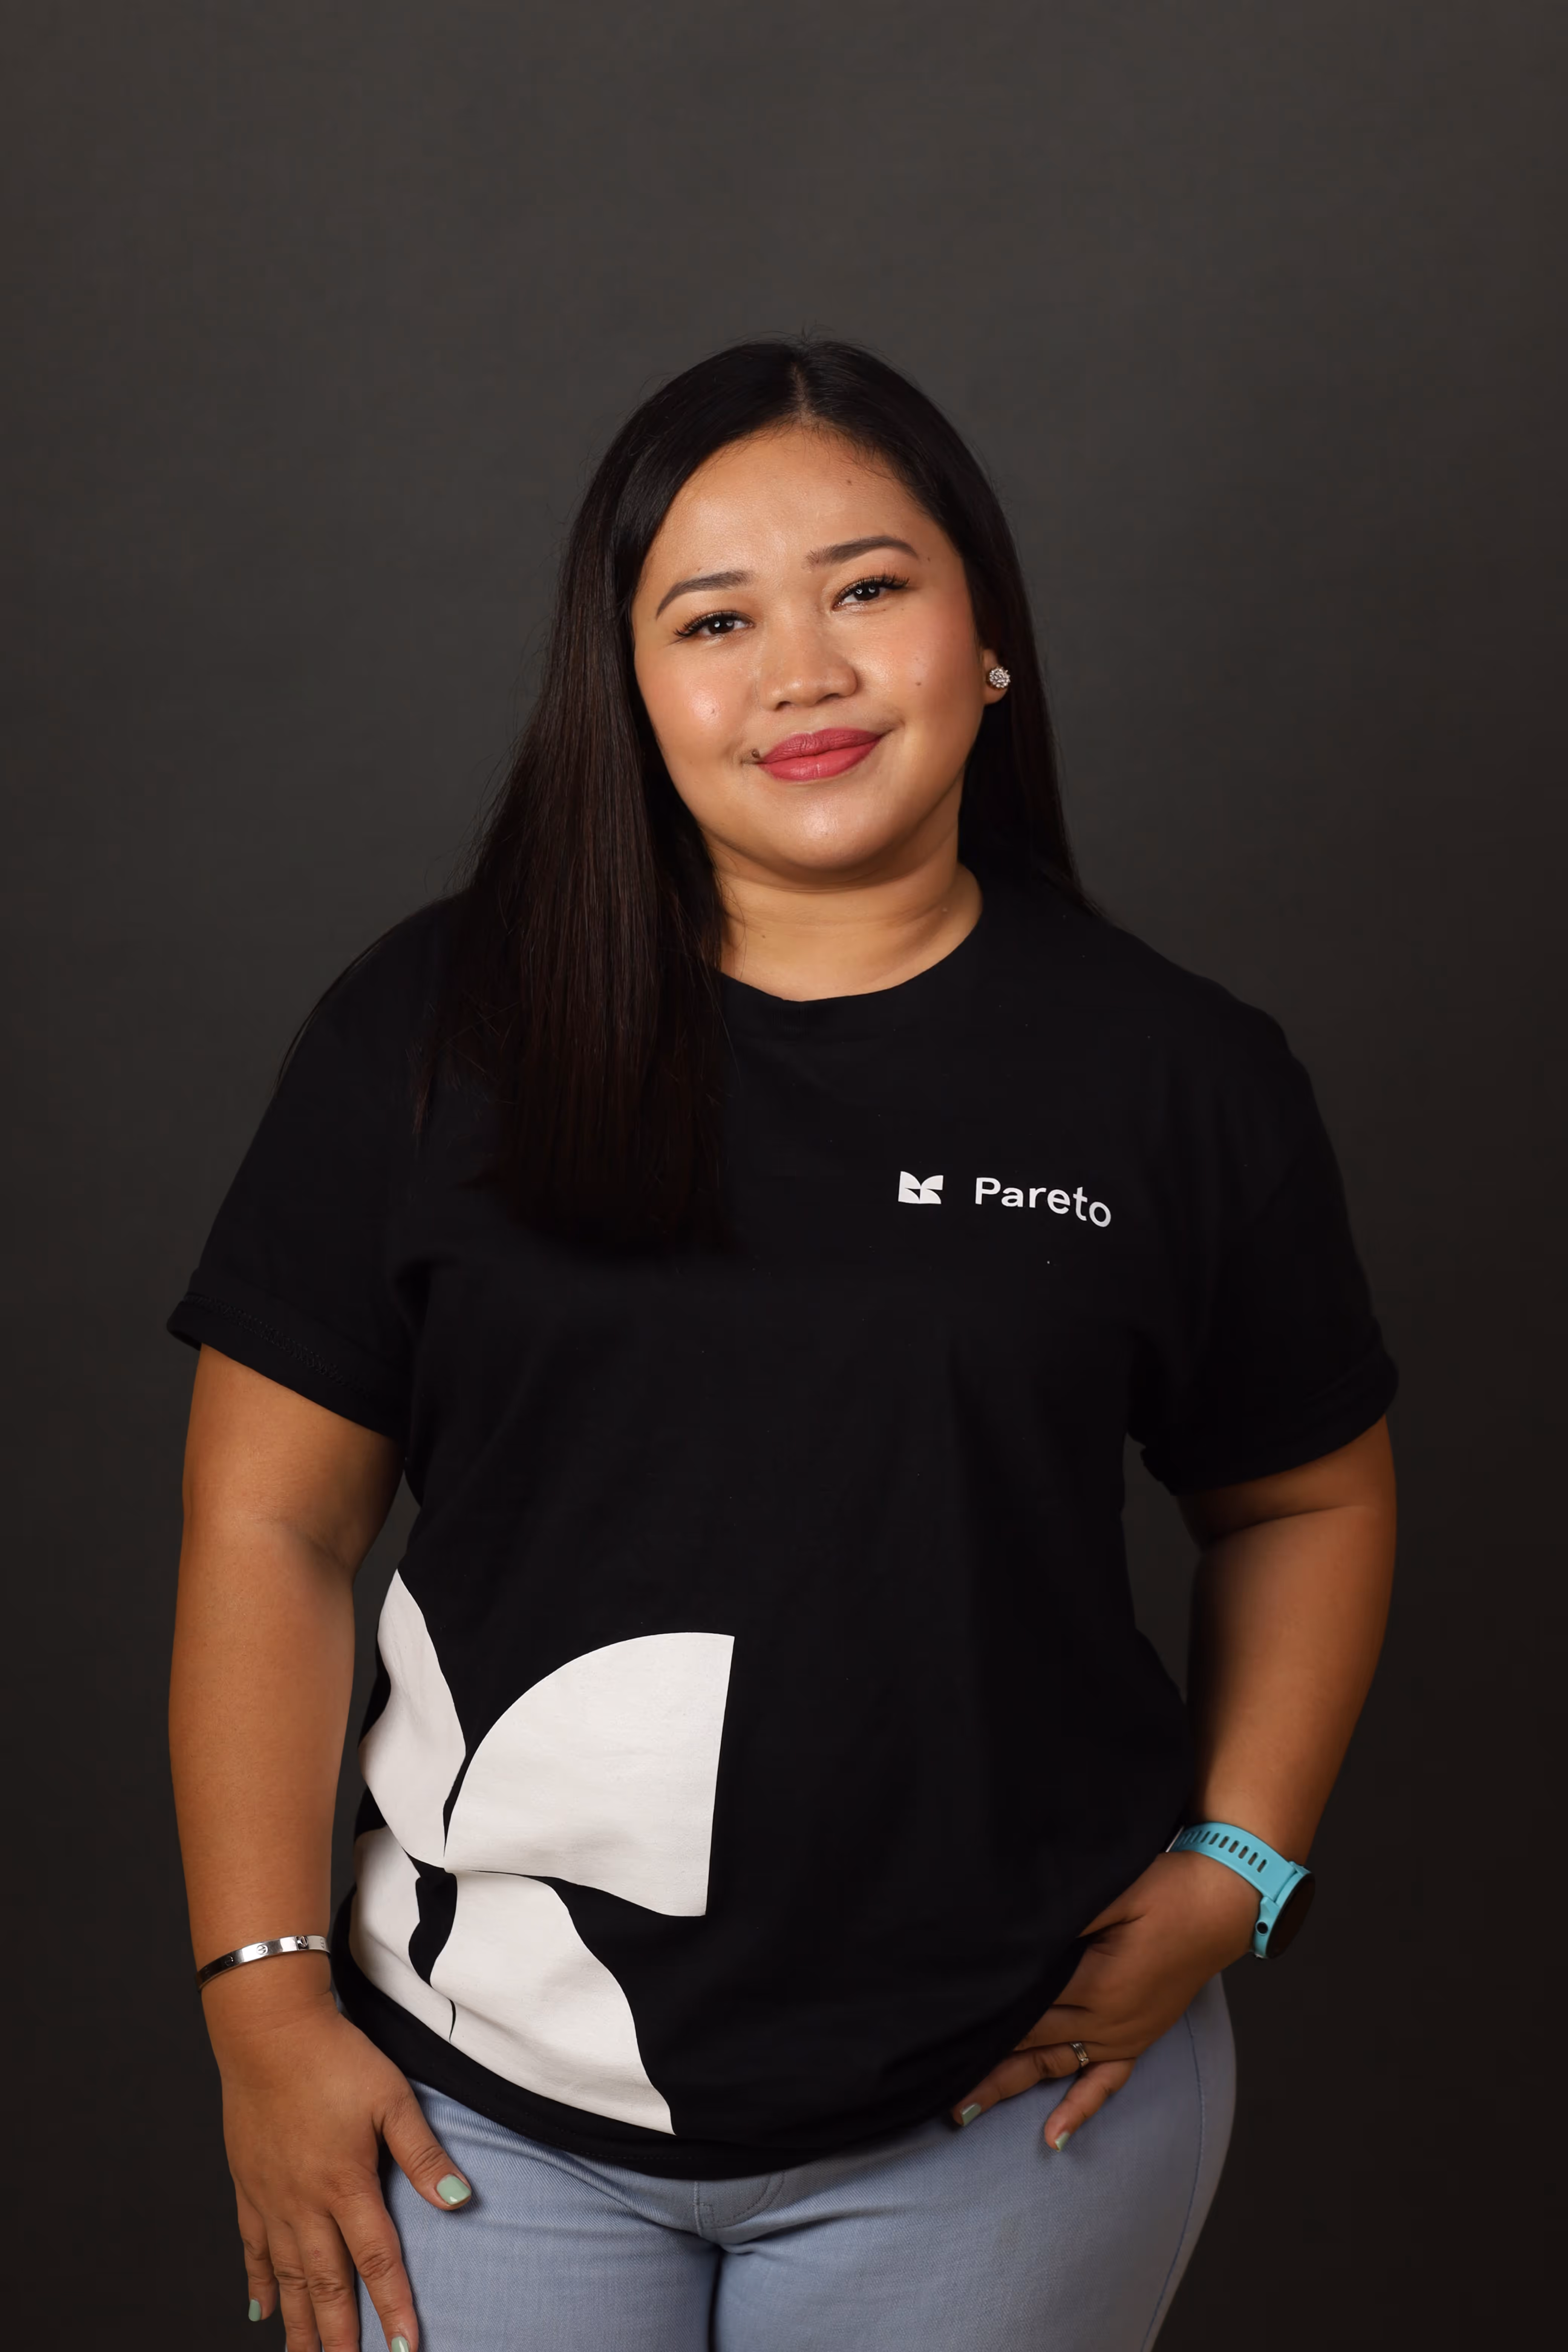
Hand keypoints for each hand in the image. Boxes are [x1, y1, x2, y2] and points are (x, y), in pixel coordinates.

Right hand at [204, 1964, 470, 2350]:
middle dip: (338, 2337)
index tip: (405, 2349)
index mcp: (345, 2184)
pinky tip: (263, 2313)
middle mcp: (305, 2202)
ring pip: (287, 2277)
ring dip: (300, 2325)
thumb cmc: (335, 2058)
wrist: (267, 2031)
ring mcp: (271, 2197)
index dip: (393, 2308)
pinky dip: (259, 2284)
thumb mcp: (391, 2098)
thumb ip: (424, 2154)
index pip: (376, 2261)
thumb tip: (461, 2201)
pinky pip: (253, 2248)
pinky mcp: (248, 2185)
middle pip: (326, 2284)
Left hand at [950, 1850, 1256, 2148]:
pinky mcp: (1140, 2037)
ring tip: (963, 2111)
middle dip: (980, 2060)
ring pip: (1054, 2066)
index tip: (937, 2027)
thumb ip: (1066, 1913)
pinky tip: (1054, 2138)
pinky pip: (1106, 2082)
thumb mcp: (1116, 1890)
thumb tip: (1020, 1927)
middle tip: (930, 2080)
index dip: (980, 2015)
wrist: (1226, 1904)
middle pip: (1030, 2041)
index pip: (1024, 2004)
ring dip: (1009, 2088)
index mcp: (1099, 1981)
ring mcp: (1125, 2033)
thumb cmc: (1168, 1887)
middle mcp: (1109, 2018)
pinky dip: (1079, 2110)